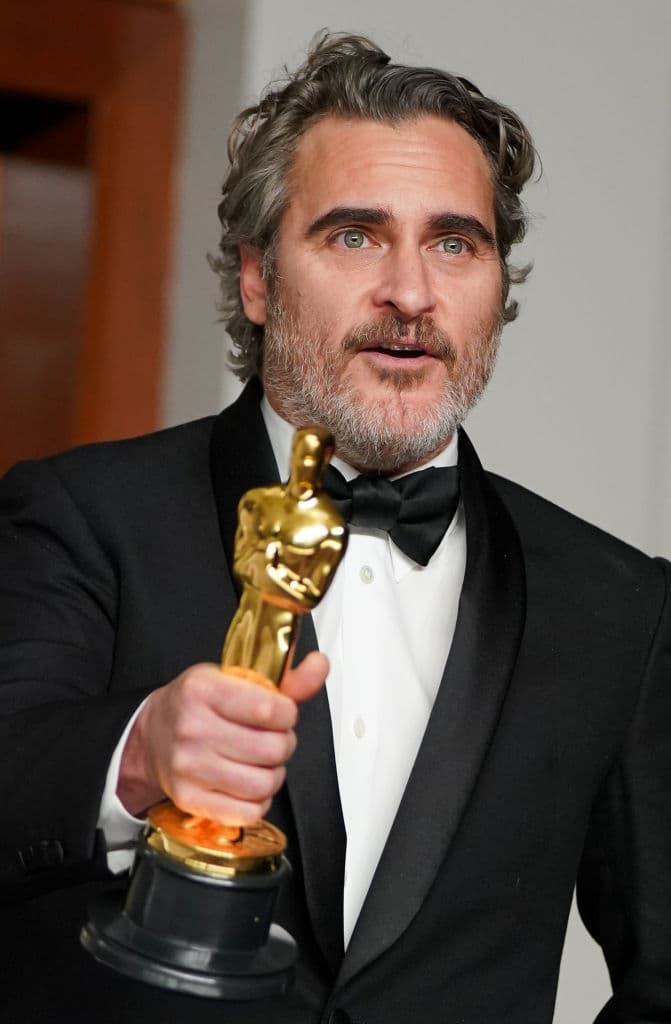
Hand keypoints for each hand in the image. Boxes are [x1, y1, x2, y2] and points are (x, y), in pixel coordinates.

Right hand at [117, 652, 327, 823]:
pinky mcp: (190, 799)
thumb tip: (320, 665)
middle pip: (272, 749)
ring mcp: (189, 767)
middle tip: (272, 737)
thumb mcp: (235, 679)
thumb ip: (284, 678)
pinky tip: (249, 783)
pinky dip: (258, 801)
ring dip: (273, 774)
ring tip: (262, 761)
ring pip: (264, 783)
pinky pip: (248, 812)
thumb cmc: (197, 705)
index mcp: (203, 689)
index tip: (281, 712)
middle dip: (283, 743)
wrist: (151, 736)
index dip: (288, 714)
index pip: (269, 709)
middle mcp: (193, 728)